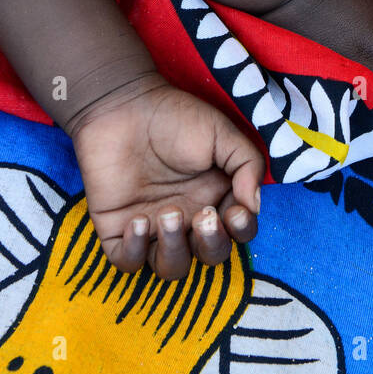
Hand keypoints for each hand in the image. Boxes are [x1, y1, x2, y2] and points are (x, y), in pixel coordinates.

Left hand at [68, 73, 264, 278]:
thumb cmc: (174, 116)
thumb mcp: (222, 133)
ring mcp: (153, 227)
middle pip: (210, 256)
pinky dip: (135, 252)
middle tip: (201, 214)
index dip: (240, 229)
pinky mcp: (119, 229)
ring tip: (167, 214)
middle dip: (211, 243)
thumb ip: (247, 164)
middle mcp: (188, 218)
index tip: (234, 209)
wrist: (123, 105)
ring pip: (172, 268)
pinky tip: (137, 221)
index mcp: (215, 197)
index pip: (237, 232)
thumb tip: (253, 204)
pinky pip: (129, 262)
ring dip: (175, 251)